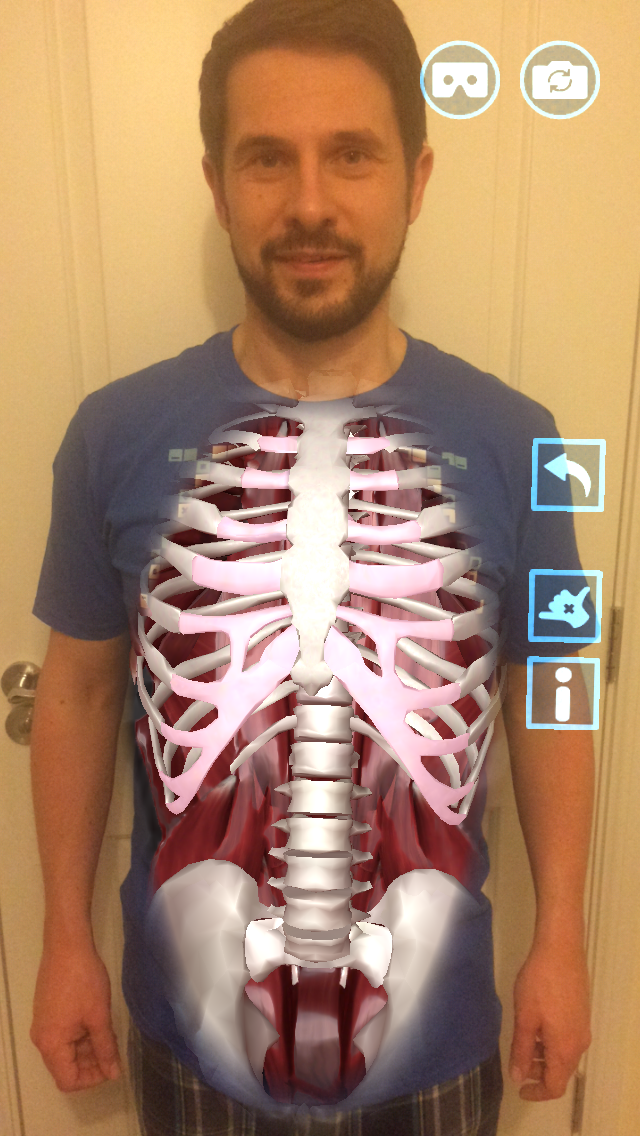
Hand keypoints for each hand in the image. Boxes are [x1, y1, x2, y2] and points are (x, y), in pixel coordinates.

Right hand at [31, 941, 121, 1091]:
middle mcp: (42, 1039)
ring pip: (66, 1050)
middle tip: (115, 1050)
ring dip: (88, 1048)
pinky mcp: (48, 1012)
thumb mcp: (99, 1017)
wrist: (67, 945)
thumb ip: (106, 1048)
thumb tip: (113, 1073)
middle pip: (66, 1066)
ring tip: (110, 1035)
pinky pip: (64, 1035)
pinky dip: (81, 1035)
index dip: (92, 1079)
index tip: (112, 1066)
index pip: (68, 1080)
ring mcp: (43, 1024)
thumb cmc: (84, 982)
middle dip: (92, 1063)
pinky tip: (99, 1022)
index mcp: (51, 1044)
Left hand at [509, 940, 590, 1099]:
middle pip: (562, 1072)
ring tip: (524, 1043)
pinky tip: (537, 1025)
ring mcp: (583, 1027)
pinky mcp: (582, 1012)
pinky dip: (552, 1043)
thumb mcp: (524, 1018)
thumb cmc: (539, 984)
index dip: (536, 1092)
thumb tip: (518, 1077)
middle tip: (518, 1064)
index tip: (519, 1088)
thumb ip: (521, 1050)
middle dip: (539, 1074)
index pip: (555, 1086)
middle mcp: (579, 1042)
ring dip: (545, 1057)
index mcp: (565, 1048)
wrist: (561, 949)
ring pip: (565, 1054)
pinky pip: (568, 1039)